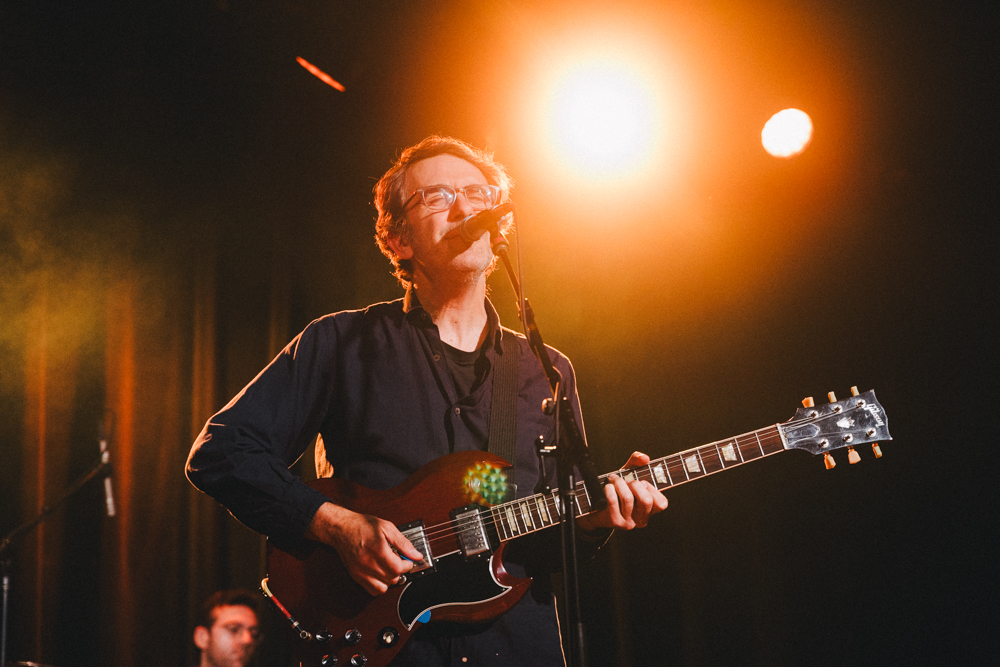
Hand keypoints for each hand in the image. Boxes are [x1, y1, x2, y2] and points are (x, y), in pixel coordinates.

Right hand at [305, 502, 424, 595]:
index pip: (397, 568)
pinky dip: (380, 585)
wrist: (341, 528)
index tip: (408, 560)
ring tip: (389, 567)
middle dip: (400, 570)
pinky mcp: (355, 576)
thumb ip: (403, 543)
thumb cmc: (362, 525)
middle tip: (398, 560)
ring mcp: (360, 571)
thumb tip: (416, 555)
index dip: (407, 565)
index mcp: (377, 550)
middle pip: (392, 578)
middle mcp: (367, 563)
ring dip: (390, 579)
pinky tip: (381, 573)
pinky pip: (372, 590)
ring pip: (383, 587)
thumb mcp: (386, 527)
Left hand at [576, 452, 668, 531]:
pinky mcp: (614, 521)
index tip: (641, 483)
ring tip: (613, 480)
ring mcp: (628, 523)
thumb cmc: (616, 491)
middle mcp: (641, 520)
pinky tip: (606, 487)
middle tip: (626, 481)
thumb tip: (644, 457)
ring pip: (628, 499)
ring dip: (619, 483)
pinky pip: (613, 501)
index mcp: (649, 511)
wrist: (595, 508)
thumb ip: (637, 463)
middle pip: (646, 500)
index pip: (661, 504)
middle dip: (635, 484)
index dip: (652, 489)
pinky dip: (609, 489)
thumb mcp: (628, 476)